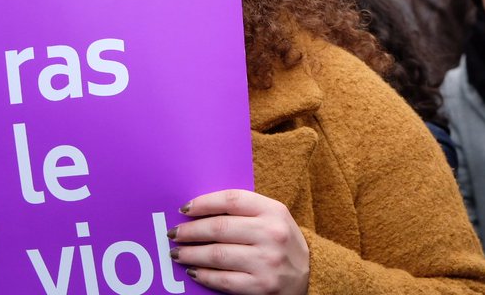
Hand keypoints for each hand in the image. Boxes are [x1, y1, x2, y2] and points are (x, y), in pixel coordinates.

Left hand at [169, 190, 308, 294]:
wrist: (310, 276)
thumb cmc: (283, 243)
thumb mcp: (273, 219)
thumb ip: (245, 212)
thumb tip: (200, 211)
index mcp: (274, 211)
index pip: (232, 200)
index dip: (204, 202)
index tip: (185, 208)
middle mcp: (272, 234)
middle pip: (220, 227)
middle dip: (190, 231)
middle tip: (174, 233)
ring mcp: (267, 261)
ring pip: (217, 254)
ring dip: (191, 253)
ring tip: (177, 253)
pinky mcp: (261, 286)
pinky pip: (222, 280)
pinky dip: (203, 275)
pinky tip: (193, 271)